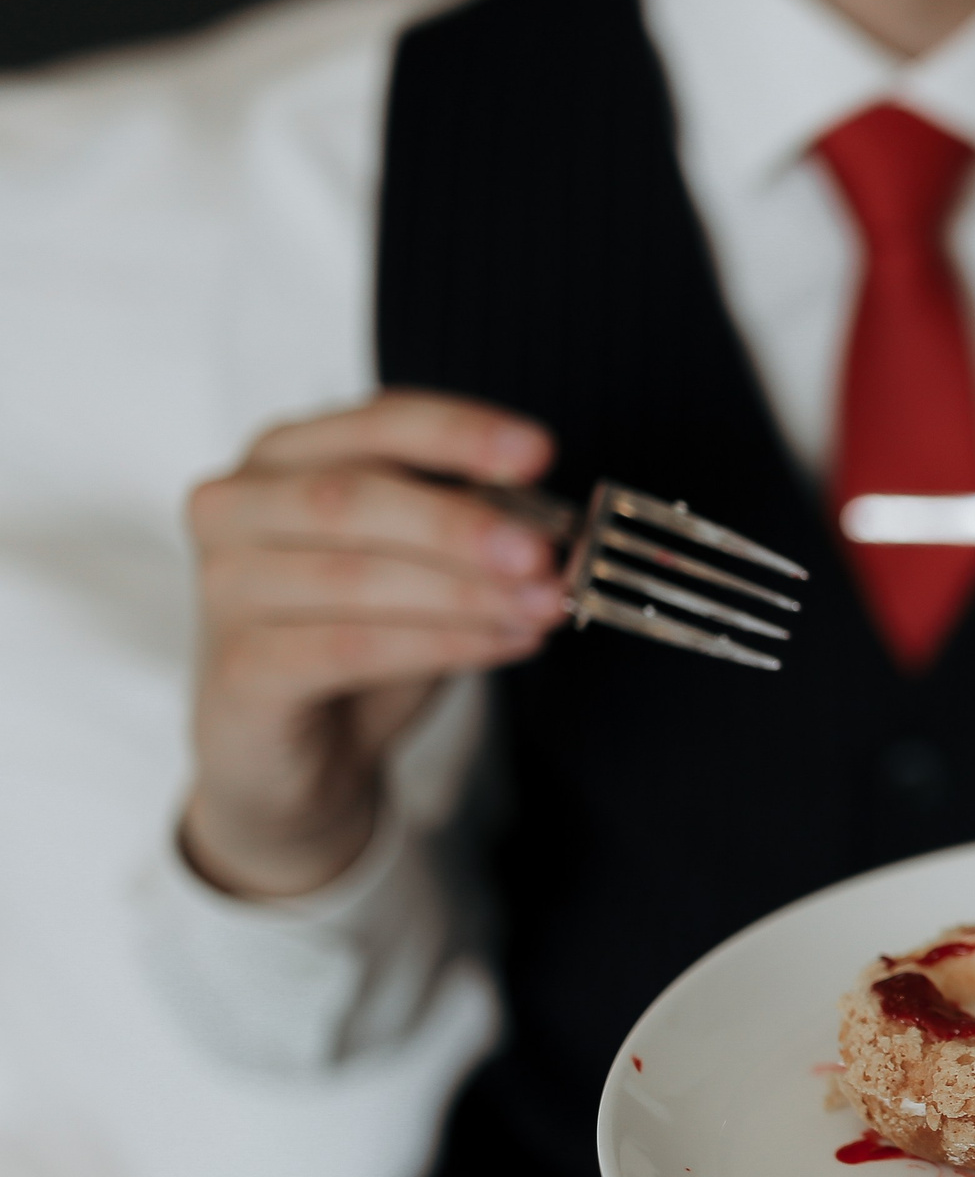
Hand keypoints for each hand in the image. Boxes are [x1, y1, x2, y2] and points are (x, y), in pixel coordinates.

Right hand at [182, 391, 561, 898]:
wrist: (302, 755)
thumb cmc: (361, 641)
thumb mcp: (425, 567)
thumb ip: (469, 530)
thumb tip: (547, 520)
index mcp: (285, 455)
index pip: (376, 421)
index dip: (460, 433)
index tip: (537, 453)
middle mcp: (237, 506)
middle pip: (353, 497)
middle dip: (461, 525)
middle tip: (542, 553)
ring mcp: (226, 586)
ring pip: (355, 575)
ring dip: (466, 592)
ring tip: (544, 606)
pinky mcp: (239, 665)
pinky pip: (350, 648)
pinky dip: (440, 644)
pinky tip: (506, 643)